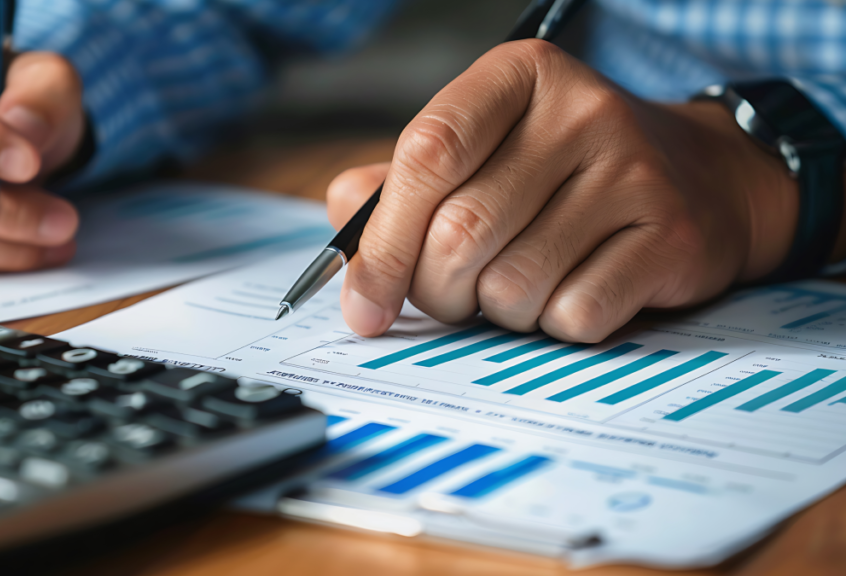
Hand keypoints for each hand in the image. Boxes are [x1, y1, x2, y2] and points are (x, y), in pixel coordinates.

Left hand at [327, 40, 799, 341]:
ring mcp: (634, 171)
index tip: (364, 306)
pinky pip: (574, 314)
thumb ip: (397, 189)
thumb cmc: (560, 175)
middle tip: (453, 296)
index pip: (426, 155)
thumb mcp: (480, 155)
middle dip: (438, 291)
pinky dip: (555, 325)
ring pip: (512, 284)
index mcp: (516, 77)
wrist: (698, 179)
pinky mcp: (672, 235)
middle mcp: (580, 111)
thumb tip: (345, 245)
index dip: (383, 244)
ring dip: (498, 311)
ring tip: (520, 285)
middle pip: (460, 233)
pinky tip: (573, 292)